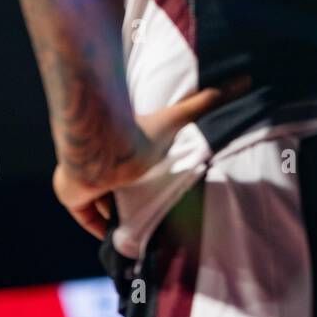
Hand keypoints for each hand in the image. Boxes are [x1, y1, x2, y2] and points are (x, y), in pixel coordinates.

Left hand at [53, 77, 250, 237]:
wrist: (105, 145)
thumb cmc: (138, 128)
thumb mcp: (177, 116)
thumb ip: (207, 100)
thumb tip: (245, 79)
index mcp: (121, 141)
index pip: (129, 160)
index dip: (140, 175)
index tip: (156, 187)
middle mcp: (101, 158)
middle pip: (115, 183)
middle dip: (130, 197)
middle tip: (151, 213)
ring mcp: (83, 176)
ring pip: (99, 200)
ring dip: (115, 213)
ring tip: (138, 229)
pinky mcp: (71, 194)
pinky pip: (84, 216)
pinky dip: (99, 228)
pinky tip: (116, 236)